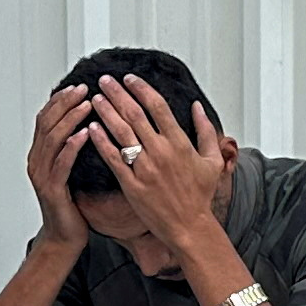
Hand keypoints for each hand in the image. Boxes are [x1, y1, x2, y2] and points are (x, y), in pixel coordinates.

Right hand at [27, 83, 95, 246]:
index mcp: (40, 155)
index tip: (79, 86)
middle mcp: (37, 162)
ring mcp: (42, 176)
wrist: (64, 238)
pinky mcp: (53, 190)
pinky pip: (61, 164)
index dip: (60, 100)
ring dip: (70, 119)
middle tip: (84, 89)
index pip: (46, 118)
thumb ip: (71, 149)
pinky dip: (72, 147)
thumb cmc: (72, 206)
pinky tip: (85, 135)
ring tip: (87, 105)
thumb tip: (87, 123)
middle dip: (65, 103)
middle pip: (47, 123)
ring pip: (52, 139)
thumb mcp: (70, 171)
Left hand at [87, 73, 233, 255]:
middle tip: (105, 80)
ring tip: (95, 99)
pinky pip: (113, 158)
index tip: (129, 79)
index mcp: (179, 143)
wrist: (189, 227)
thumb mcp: (213, 161)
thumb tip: (197, 106)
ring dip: (106, 112)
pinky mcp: (132, 185)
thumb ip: (206, 131)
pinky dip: (101, 141)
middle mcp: (161, 152)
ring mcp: (145, 168)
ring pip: (121, 133)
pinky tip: (92, 128)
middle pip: (135, 114)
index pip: (157, 106)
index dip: (141, 89)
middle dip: (117, 94)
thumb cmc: (200, 197)